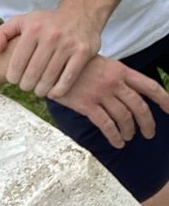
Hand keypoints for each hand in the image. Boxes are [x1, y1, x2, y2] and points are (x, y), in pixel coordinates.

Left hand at [0, 7, 101, 97]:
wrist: (80, 13)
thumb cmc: (46, 22)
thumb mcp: (22, 21)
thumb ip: (2, 33)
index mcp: (33, 29)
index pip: (18, 61)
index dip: (13, 76)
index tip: (13, 80)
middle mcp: (51, 36)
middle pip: (33, 72)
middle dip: (26, 85)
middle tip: (26, 87)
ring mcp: (68, 44)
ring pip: (50, 77)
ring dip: (41, 89)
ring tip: (37, 91)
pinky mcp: (83, 52)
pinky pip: (69, 77)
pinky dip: (59, 89)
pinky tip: (53, 93)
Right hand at [52, 55, 168, 148]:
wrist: (49, 63)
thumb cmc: (75, 65)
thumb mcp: (101, 63)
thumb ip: (117, 76)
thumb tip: (132, 93)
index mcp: (120, 70)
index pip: (149, 86)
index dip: (164, 99)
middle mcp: (113, 82)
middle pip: (139, 107)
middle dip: (148, 123)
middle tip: (149, 133)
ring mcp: (100, 93)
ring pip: (124, 118)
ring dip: (129, 131)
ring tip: (128, 137)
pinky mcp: (86, 104)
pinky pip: (106, 125)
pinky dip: (114, 136)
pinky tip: (116, 142)